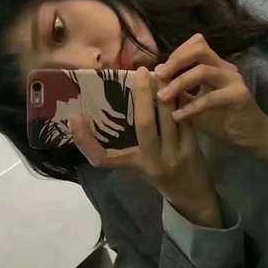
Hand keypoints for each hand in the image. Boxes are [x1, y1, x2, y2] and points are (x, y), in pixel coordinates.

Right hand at [68, 67, 221, 227]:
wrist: (192, 195)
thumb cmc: (159, 175)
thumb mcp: (138, 164)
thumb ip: (125, 143)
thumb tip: (110, 109)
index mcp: (133, 166)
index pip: (103, 158)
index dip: (85, 142)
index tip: (74, 118)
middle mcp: (152, 161)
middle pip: (143, 125)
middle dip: (141, 95)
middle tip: (139, 72)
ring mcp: (174, 154)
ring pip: (168, 117)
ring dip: (164, 91)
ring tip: (159, 73)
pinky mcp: (193, 147)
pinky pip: (185, 117)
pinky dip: (180, 99)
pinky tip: (176, 85)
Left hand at [155, 33, 267, 151]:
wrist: (250, 136)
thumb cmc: (220, 119)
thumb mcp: (193, 103)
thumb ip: (179, 92)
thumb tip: (154, 80)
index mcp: (214, 65)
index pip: (195, 44)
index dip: (175, 53)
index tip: (158, 71)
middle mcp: (224, 68)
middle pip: (199, 49)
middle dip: (175, 60)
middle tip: (159, 76)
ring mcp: (233, 80)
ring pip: (203, 71)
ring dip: (179, 83)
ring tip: (162, 97)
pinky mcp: (238, 96)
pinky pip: (211, 98)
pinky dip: (191, 107)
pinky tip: (177, 116)